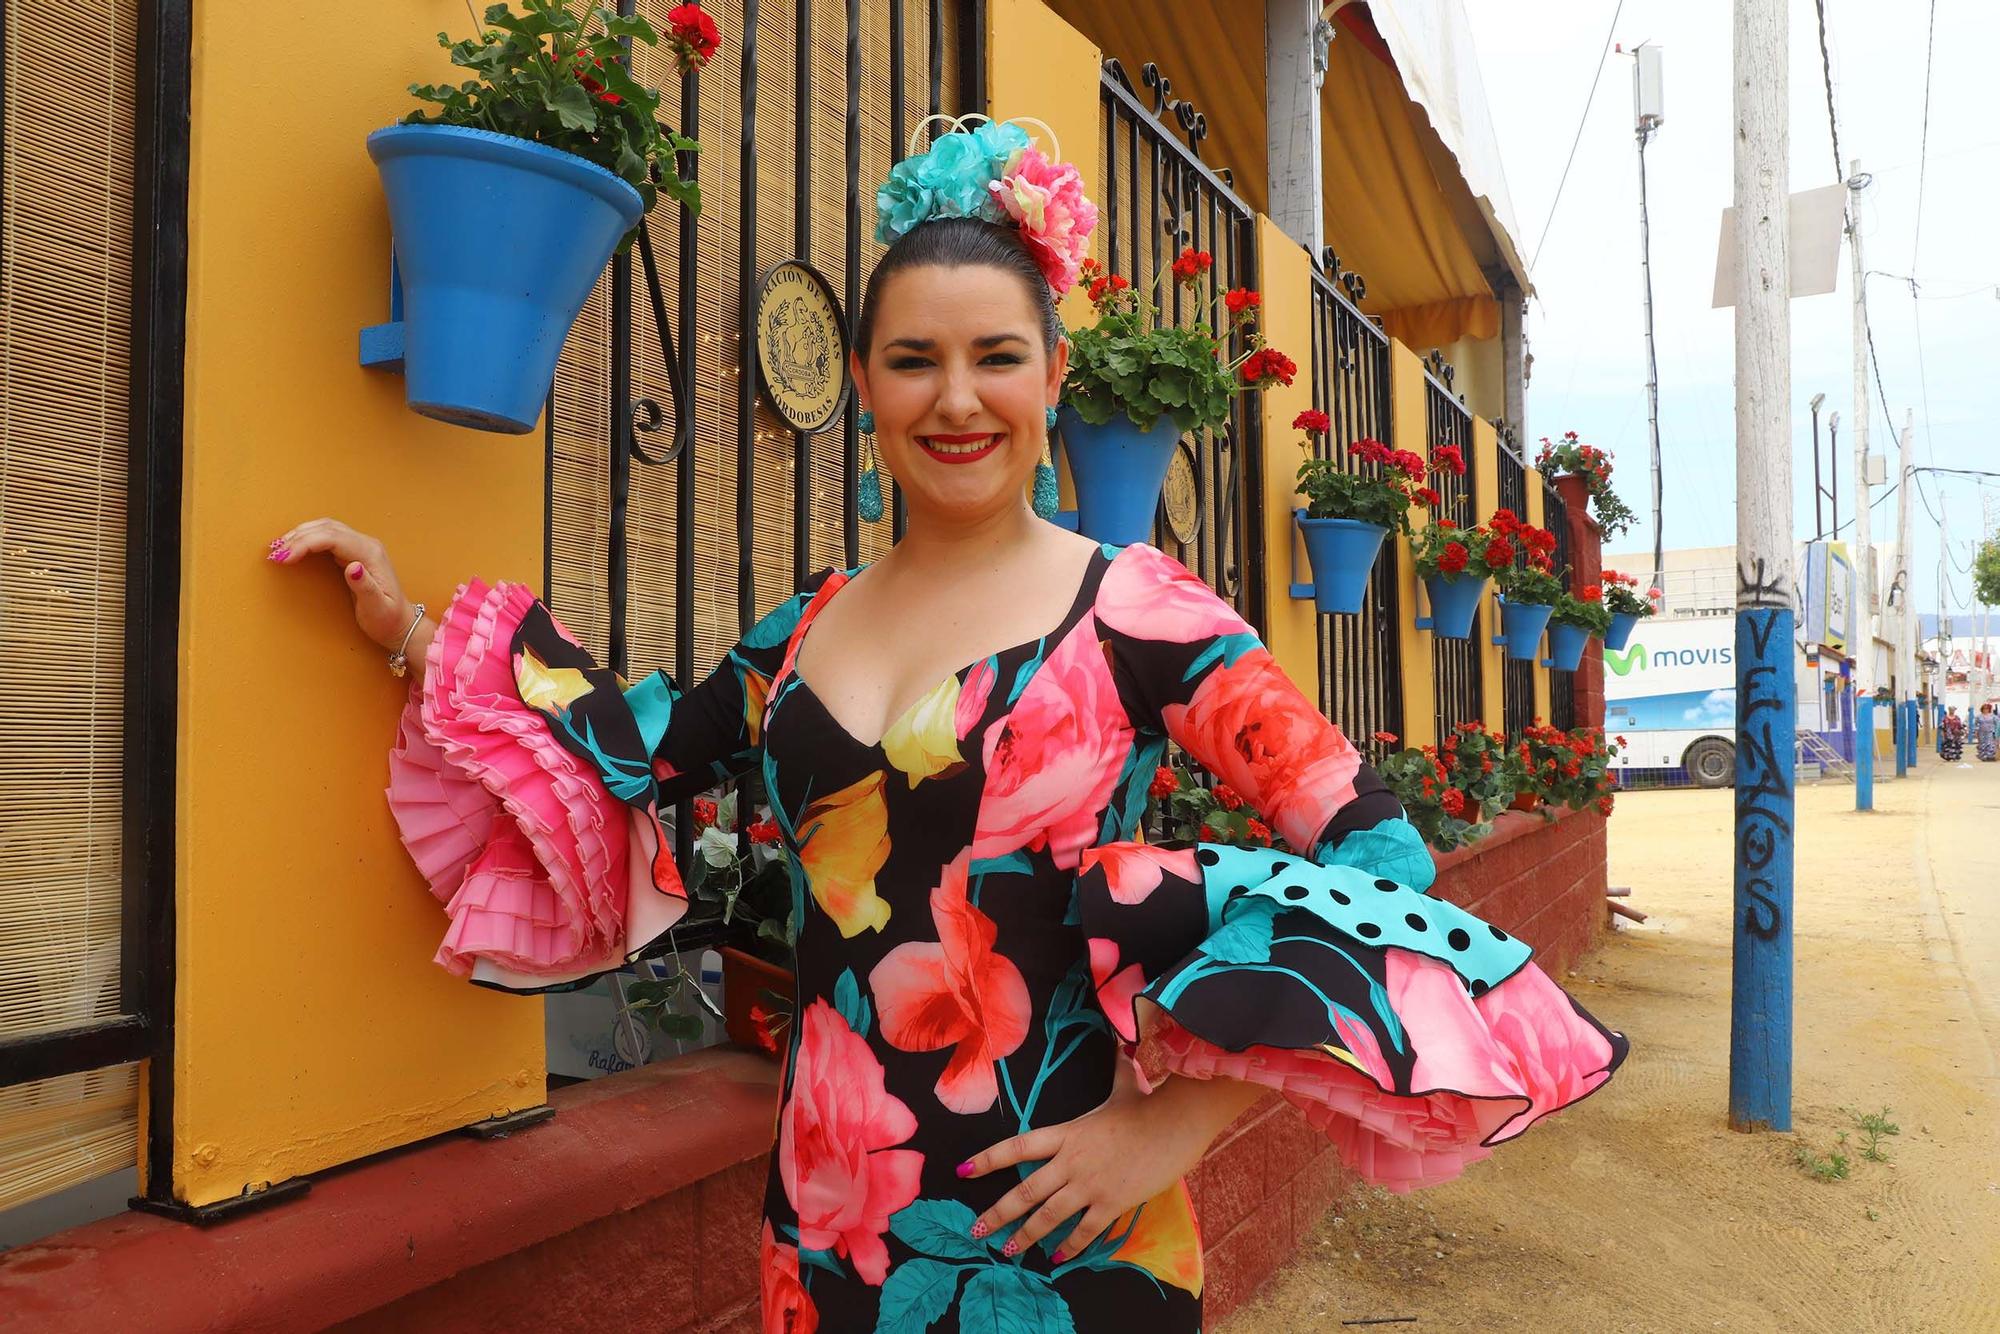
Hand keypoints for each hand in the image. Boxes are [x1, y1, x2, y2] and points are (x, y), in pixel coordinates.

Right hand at [268, 518, 421, 653]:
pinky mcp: (354, 553)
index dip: (306, 544)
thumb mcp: (378, 608)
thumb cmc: (388, 619)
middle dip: (298, 537)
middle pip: (327, 528)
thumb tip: (352, 567)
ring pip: (326, 529)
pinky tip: (294, 548)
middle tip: (274, 553)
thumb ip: (365, 587)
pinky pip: (328, 537)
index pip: (333, 538)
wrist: (401, 623)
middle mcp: (367, 545)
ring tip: (278, 549)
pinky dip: (308, 539)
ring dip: (301, 535)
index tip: (285, 557)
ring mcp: (361, 547)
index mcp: (370, 554)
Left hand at [959, 1070, 1236, 1263]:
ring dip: (1025, 1235)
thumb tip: (1122, 1044)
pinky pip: (1083, 1230)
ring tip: (1008, 1251)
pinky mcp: (1111, 1203)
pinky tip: (1057, 1257)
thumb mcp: (1125, 1085)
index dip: (987, 1160)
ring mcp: (1089, 1184)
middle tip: (977, 1230)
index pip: (1016, 1146)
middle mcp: (1070, 1160)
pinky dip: (1068, 1246)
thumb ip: (1118, 1068)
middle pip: (1024, 1191)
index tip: (963, 1171)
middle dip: (998, 1213)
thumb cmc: (1149, 1105)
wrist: (1176, 1124)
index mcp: (1066, 1132)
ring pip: (1048, 1215)